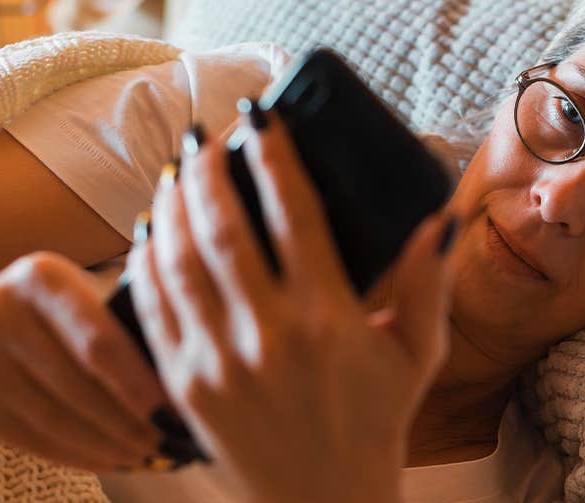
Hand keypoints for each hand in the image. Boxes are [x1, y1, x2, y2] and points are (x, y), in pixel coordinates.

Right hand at [0, 252, 166, 470]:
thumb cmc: (51, 313)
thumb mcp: (79, 296)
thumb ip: (120, 324)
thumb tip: (178, 380)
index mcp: (41, 278)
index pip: (98, 342)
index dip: (138, 384)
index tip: (172, 413)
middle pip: (77, 386)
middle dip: (127, 423)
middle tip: (165, 443)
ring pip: (54, 420)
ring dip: (105, 446)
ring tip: (144, 456)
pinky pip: (31, 439)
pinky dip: (75, 455)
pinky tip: (108, 459)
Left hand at [127, 110, 457, 502]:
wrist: (323, 502)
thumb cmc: (375, 423)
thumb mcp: (418, 354)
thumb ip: (429, 285)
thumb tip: (437, 219)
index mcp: (330, 319)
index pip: (295, 214)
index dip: (275, 157)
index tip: (263, 120)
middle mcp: (270, 335)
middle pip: (225, 228)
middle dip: (210, 170)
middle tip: (208, 136)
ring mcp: (219, 362)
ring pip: (180, 261)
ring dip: (173, 205)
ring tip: (177, 170)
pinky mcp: (184, 386)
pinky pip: (155, 308)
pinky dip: (147, 261)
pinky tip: (152, 230)